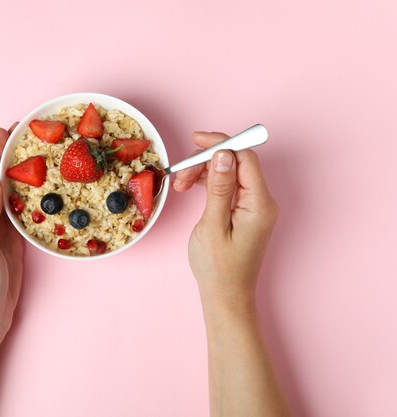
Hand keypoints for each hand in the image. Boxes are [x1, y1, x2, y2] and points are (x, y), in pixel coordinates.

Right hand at [174, 131, 278, 310]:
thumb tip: (223, 154)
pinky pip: (228, 186)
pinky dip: (208, 183)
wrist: (226, 296)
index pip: (244, 157)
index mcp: (259, 204)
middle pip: (236, 162)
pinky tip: (191, 188)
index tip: (195, 141)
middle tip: (180, 175)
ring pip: (230, 172)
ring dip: (204, 172)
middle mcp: (262, 201)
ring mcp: (254, 206)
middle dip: (206, 161)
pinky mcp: (245, 212)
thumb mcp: (212, 225)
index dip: (220, 143)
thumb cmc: (218, 268)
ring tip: (181, 186)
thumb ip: (218, 187)